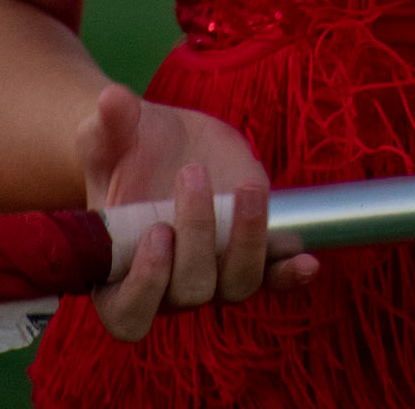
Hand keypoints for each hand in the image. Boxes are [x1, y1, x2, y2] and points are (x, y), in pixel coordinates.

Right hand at [78, 83, 317, 340]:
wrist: (162, 146)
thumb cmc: (124, 152)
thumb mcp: (109, 138)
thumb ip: (106, 128)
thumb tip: (110, 100)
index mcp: (118, 277)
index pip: (128, 314)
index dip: (145, 286)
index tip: (159, 233)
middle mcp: (168, 289)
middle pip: (189, 292)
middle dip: (197, 235)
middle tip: (192, 175)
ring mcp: (213, 276)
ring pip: (236, 286)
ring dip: (247, 242)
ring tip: (248, 189)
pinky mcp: (249, 254)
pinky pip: (273, 278)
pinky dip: (290, 274)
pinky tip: (308, 261)